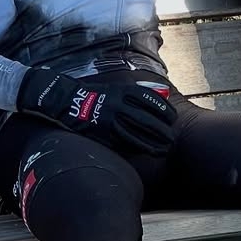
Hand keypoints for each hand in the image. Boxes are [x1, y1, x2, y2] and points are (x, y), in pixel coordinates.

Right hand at [18, 66, 176, 156]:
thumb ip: (135, 95)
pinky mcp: (102, 134)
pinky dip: (136, 148)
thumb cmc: (95, 94)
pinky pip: (123, 143)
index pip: (151, 101)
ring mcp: (109, 121)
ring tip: (163, 149)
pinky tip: (145, 151)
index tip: (172, 118)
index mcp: (123, 91)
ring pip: (136, 135)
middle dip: (162, 131)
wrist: (67, 101)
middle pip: (146, 120)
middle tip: (172, 138)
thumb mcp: (116, 88)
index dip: (164, 111)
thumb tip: (159, 102)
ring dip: (152, 144)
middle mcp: (118, 105)